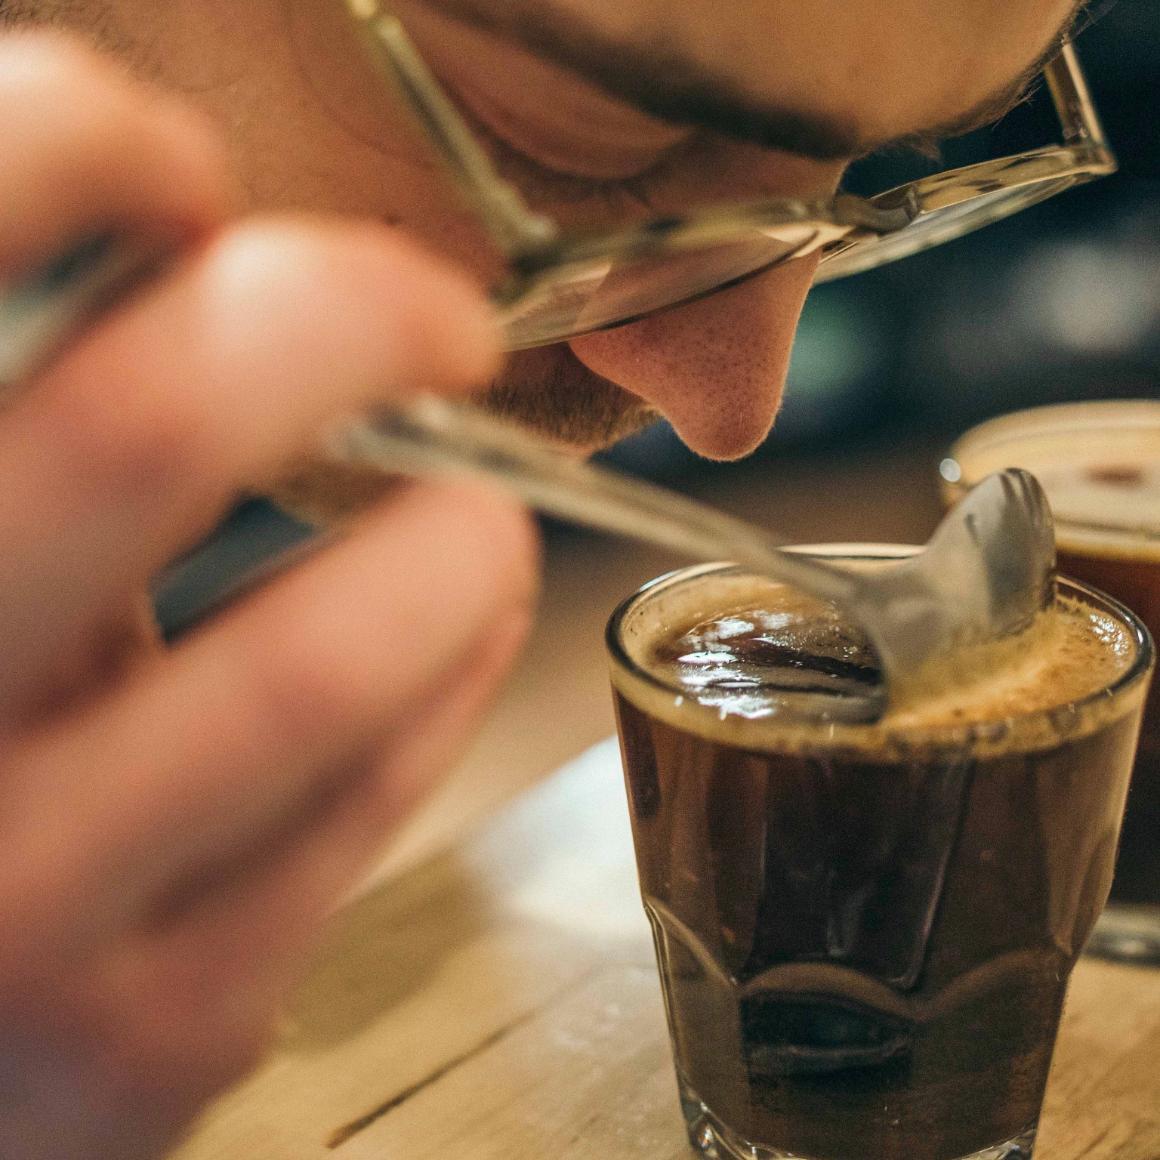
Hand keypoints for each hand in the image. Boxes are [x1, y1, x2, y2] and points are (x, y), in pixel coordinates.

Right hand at [0, 31, 536, 1159]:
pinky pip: (368, 806)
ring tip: (481, 507)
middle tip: (437, 318)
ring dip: (452, 539)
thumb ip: (26, 436)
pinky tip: (459, 624)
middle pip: (156, 426)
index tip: (178, 166)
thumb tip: (182, 258)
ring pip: (314, 665)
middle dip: (348, 313)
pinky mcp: (151, 1032)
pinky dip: (451, 675)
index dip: (73, 140)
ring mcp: (10, 915)